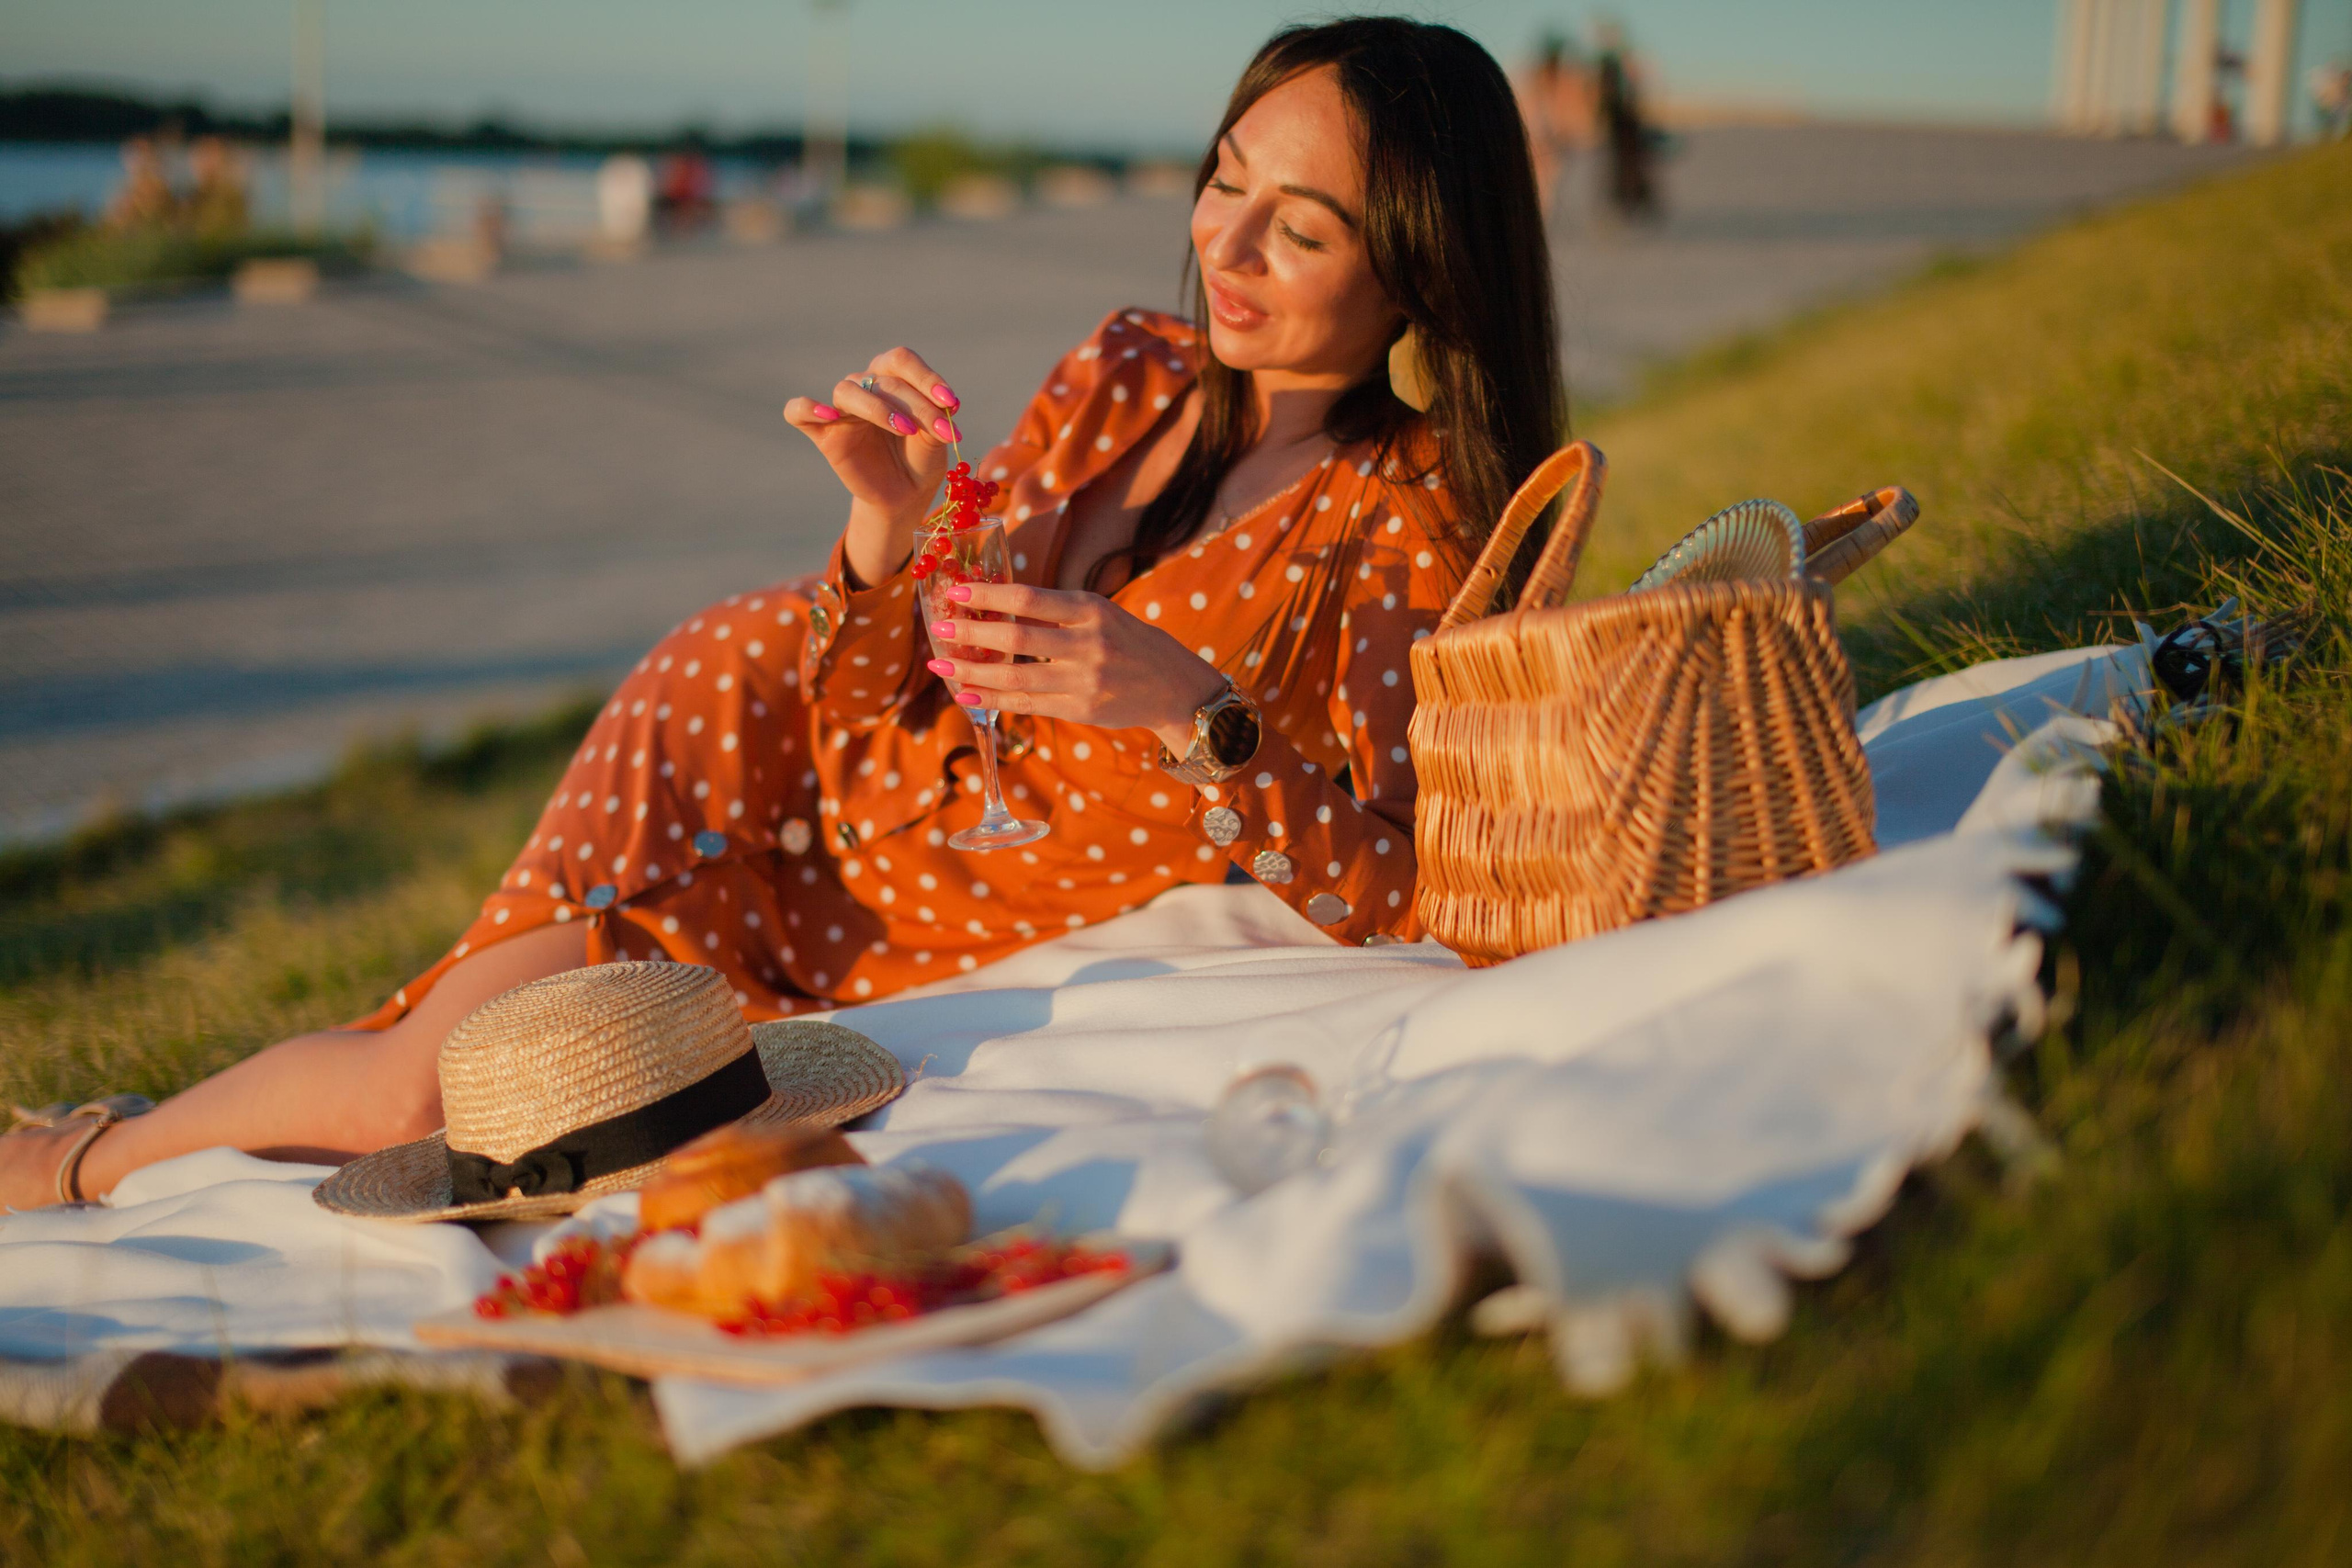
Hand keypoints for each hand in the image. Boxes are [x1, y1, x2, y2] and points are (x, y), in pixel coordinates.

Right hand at [782, 346, 966, 585]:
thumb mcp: (935, 439)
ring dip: (880, 408)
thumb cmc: (920, 459)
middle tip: (942, 430)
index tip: (952, 402)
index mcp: (891, 377)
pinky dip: (808, 408)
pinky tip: (829, 415)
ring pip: (848, 391)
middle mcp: (865, 386)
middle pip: (883, 379)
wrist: (904, 496)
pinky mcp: (822, 433)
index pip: (902, 361)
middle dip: (917, 405)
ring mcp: (841, 409)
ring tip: (906, 429)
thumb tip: (939, 405)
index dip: (926, 377)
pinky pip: (798, 411)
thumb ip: (933, 418)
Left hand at [925, 582, 1228, 754]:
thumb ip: (1056, 612)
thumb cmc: (1129, 643)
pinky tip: (967, 693)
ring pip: (1016, 678)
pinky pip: (1027, 705)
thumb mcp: (1101, 614)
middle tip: (937, 627)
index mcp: (1092, 610)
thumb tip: (995, 607)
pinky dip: (993, 699)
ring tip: (940, 665)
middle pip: (1017, 639)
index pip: (1030, 599)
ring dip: (972, 672)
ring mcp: (1085, 681)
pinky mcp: (1081, 711)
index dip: (989, 596)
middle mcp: (1089, 645)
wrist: (1175, 687)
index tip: (956, 591)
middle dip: (971, 633)